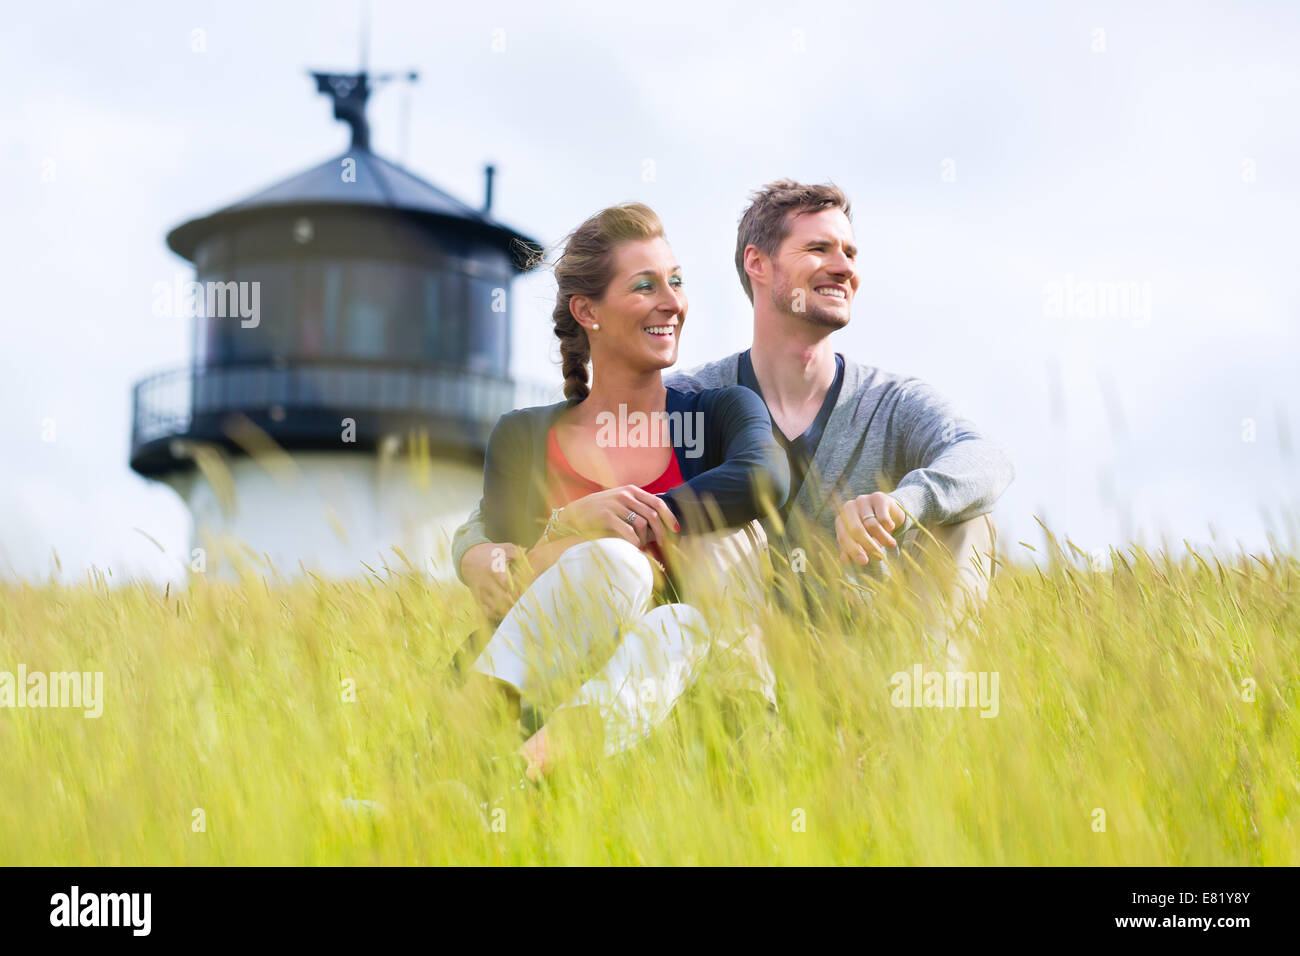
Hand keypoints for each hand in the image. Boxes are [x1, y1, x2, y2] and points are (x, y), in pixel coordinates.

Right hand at [460, 542, 529, 619]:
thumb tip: (530, 561)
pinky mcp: (477, 598)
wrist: (468, 557)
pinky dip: (497, 614)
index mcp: (494, 569)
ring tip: (516, 608)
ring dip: (507, 610)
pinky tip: (505, 611)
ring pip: (494, 608)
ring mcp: (480, 592)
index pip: (508, 584)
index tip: (526, 591)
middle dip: (514, 602)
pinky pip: (486, 612)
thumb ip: (519, 554)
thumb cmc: (491, 553)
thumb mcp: (504, 548)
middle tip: (524, 602)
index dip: (518, 590)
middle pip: (502, 599)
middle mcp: (486, 582)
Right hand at [557, 484, 679, 546]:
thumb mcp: (620, 502)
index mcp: (632, 490)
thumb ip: (637, 506)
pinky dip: (635, 541)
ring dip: (646, 538)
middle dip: (660, 531)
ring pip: (642, 524)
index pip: (658, 502)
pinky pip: (628, 531)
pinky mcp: (606, 516)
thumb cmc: (601, 510)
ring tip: (644, 546)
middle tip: (662, 543)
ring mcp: (616, 504)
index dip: (669, 517)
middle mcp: (625, 495)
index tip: (676, 530)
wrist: (576, 512)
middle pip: (652, 515)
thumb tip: (660, 521)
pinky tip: (635, 547)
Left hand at [835, 492, 905, 565]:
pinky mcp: (878, 497)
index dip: (853, 550)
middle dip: (869, 546)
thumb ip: (852, 549)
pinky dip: (888, 527)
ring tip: (891, 545)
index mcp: (841, 520)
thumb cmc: (872, 529)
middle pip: (856, 530)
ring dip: (883, 538)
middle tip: (880, 557)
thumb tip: (844, 559)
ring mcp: (863, 500)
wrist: (889, 511)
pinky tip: (891, 529)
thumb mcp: (862, 540)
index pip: (844, 537)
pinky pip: (883, 518)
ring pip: (872, 525)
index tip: (864, 561)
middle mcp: (849, 507)